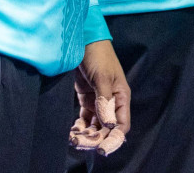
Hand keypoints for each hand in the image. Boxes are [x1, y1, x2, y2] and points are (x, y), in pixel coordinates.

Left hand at [69, 40, 129, 154]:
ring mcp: (99, 101)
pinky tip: (72, 131)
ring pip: (95, 125)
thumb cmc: (98, 57)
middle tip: (80, 144)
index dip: (113, 138)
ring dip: (86, 134)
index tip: (101, 149)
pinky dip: (80, 127)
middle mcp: (112, 102)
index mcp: (121, 96)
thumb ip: (105, 101)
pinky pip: (85, 119)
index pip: (121, 124)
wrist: (83, 42)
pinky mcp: (87, 99)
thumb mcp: (103, 77)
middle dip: (95, 138)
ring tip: (73, 139)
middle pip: (107, 128)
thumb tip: (109, 124)